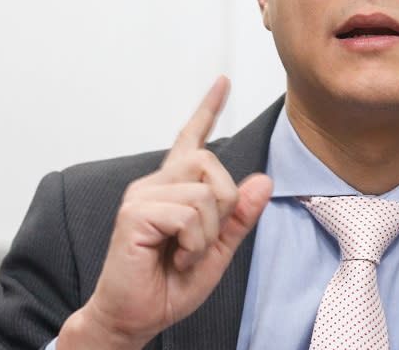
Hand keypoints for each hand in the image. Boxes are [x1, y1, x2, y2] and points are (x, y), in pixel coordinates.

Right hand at [58, 77, 272, 348]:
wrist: (135, 317)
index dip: (207, 109)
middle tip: (201, 242)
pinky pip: (188, 214)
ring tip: (184, 254)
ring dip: (207, 233)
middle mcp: (155, 184)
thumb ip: (239, 217)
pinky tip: (175, 257)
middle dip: (223, 205)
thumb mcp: (218, 251)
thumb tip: (264, 180)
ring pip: (204, 192)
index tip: (222, 81)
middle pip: (210, 163)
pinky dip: (193, 243)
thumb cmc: (168, 285)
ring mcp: (141, 196)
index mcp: (173, 189)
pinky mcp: (134, 214)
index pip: (191, 139)